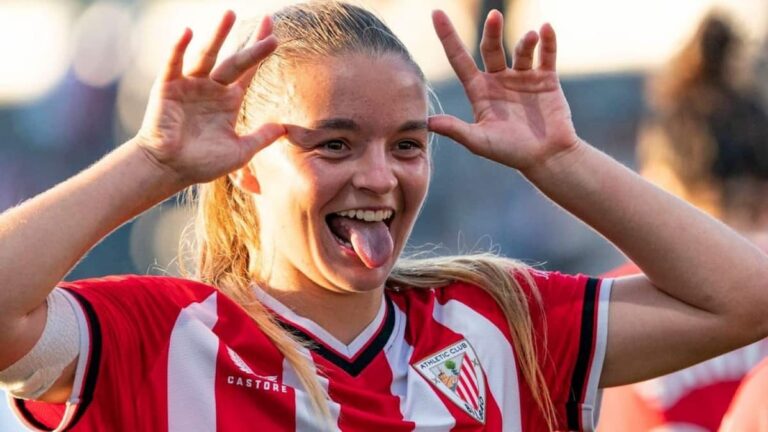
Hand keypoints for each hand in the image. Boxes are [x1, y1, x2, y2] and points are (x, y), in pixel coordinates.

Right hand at [135, 11, 284, 184]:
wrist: (169, 170)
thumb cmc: (202, 163)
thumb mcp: (240, 152)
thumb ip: (261, 138)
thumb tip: (285, 128)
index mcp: (229, 101)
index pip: (249, 72)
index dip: (261, 54)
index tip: (275, 35)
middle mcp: (212, 88)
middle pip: (235, 61)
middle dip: (251, 45)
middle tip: (268, 24)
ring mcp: (190, 85)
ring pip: (207, 56)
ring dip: (218, 36)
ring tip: (230, 14)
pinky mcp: (168, 87)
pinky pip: (174, 63)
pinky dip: (179, 48)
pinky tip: (188, 32)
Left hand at [428, 10, 580, 172]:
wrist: (546, 158)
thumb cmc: (510, 153)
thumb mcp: (479, 141)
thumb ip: (455, 130)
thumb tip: (427, 122)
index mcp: (480, 91)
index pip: (460, 59)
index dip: (448, 37)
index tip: (436, 14)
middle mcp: (499, 80)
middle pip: (491, 48)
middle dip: (492, 32)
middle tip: (494, 16)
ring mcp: (523, 78)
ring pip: (521, 50)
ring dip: (525, 41)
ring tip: (531, 37)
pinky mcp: (546, 80)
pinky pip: (546, 54)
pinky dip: (548, 41)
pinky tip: (546, 29)